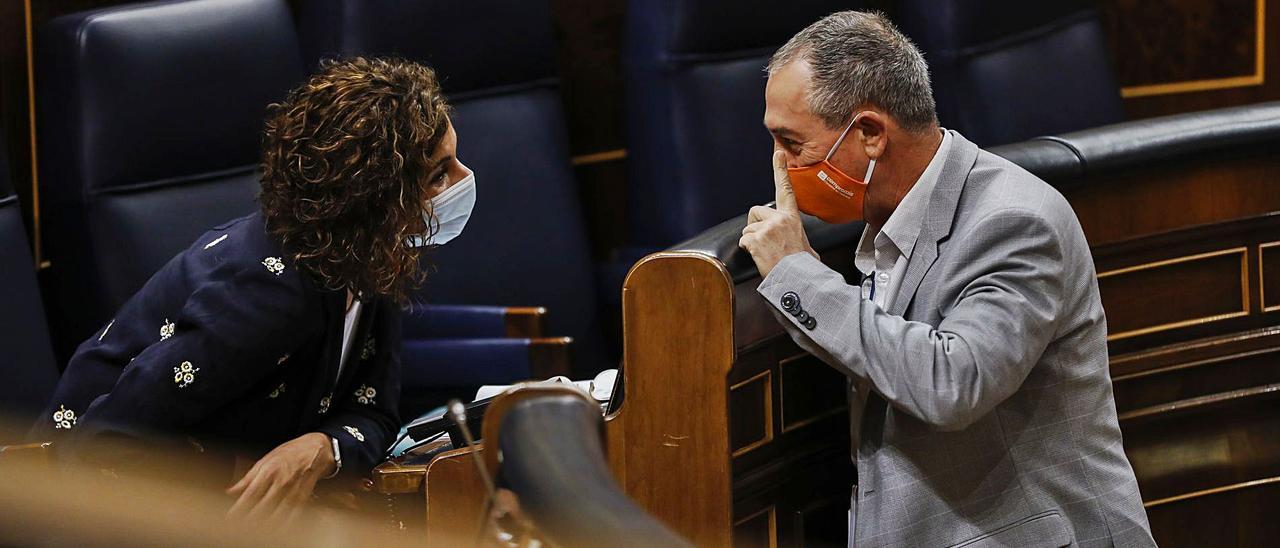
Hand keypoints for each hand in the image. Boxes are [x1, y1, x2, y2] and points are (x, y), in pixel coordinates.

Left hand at [226, 432, 334, 522]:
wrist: (315, 449)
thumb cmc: (288, 454)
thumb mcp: (265, 461)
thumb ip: (247, 478)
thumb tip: (230, 491)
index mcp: (269, 471)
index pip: (250, 494)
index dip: (239, 508)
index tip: (230, 518)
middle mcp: (281, 482)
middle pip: (263, 507)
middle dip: (250, 519)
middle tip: (239, 528)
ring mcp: (294, 490)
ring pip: (278, 513)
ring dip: (266, 524)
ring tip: (255, 532)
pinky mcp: (304, 497)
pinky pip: (293, 515)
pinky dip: (284, 524)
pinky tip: (276, 530)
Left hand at [739, 150, 816, 277]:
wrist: (798, 280)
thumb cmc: (803, 266)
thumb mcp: (806, 245)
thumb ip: (797, 238)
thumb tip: (807, 251)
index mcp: (792, 217)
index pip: (785, 189)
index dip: (780, 170)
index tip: (778, 154)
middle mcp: (779, 219)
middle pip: (754, 212)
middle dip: (754, 225)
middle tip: (765, 242)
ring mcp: (766, 228)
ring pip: (747, 229)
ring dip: (752, 241)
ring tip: (767, 253)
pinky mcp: (756, 239)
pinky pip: (744, 241)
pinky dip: (748, 250)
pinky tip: (761, 257)